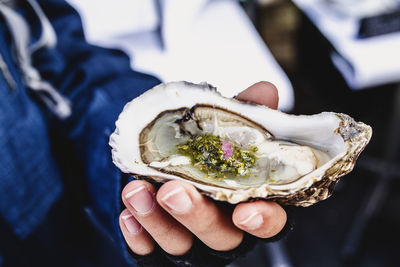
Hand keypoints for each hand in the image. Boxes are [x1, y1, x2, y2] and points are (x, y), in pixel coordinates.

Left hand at [119, 82, 286, 255]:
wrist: (170, 164)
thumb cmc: (208, 153)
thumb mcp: (226, 131)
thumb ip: (246, 115)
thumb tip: (266, 89)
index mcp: (249, 204)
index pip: (269, 223)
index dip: (263, 221)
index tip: (247, 211)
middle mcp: (224, 229)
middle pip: (220, 237)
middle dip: (197, 216)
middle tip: (173, 191)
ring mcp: (192, 242)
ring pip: (180, 246)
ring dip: (158, 222)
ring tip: (136, 191)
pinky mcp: (160, 247)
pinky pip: (149, 251)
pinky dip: (139, 235)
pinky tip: (127, 214)